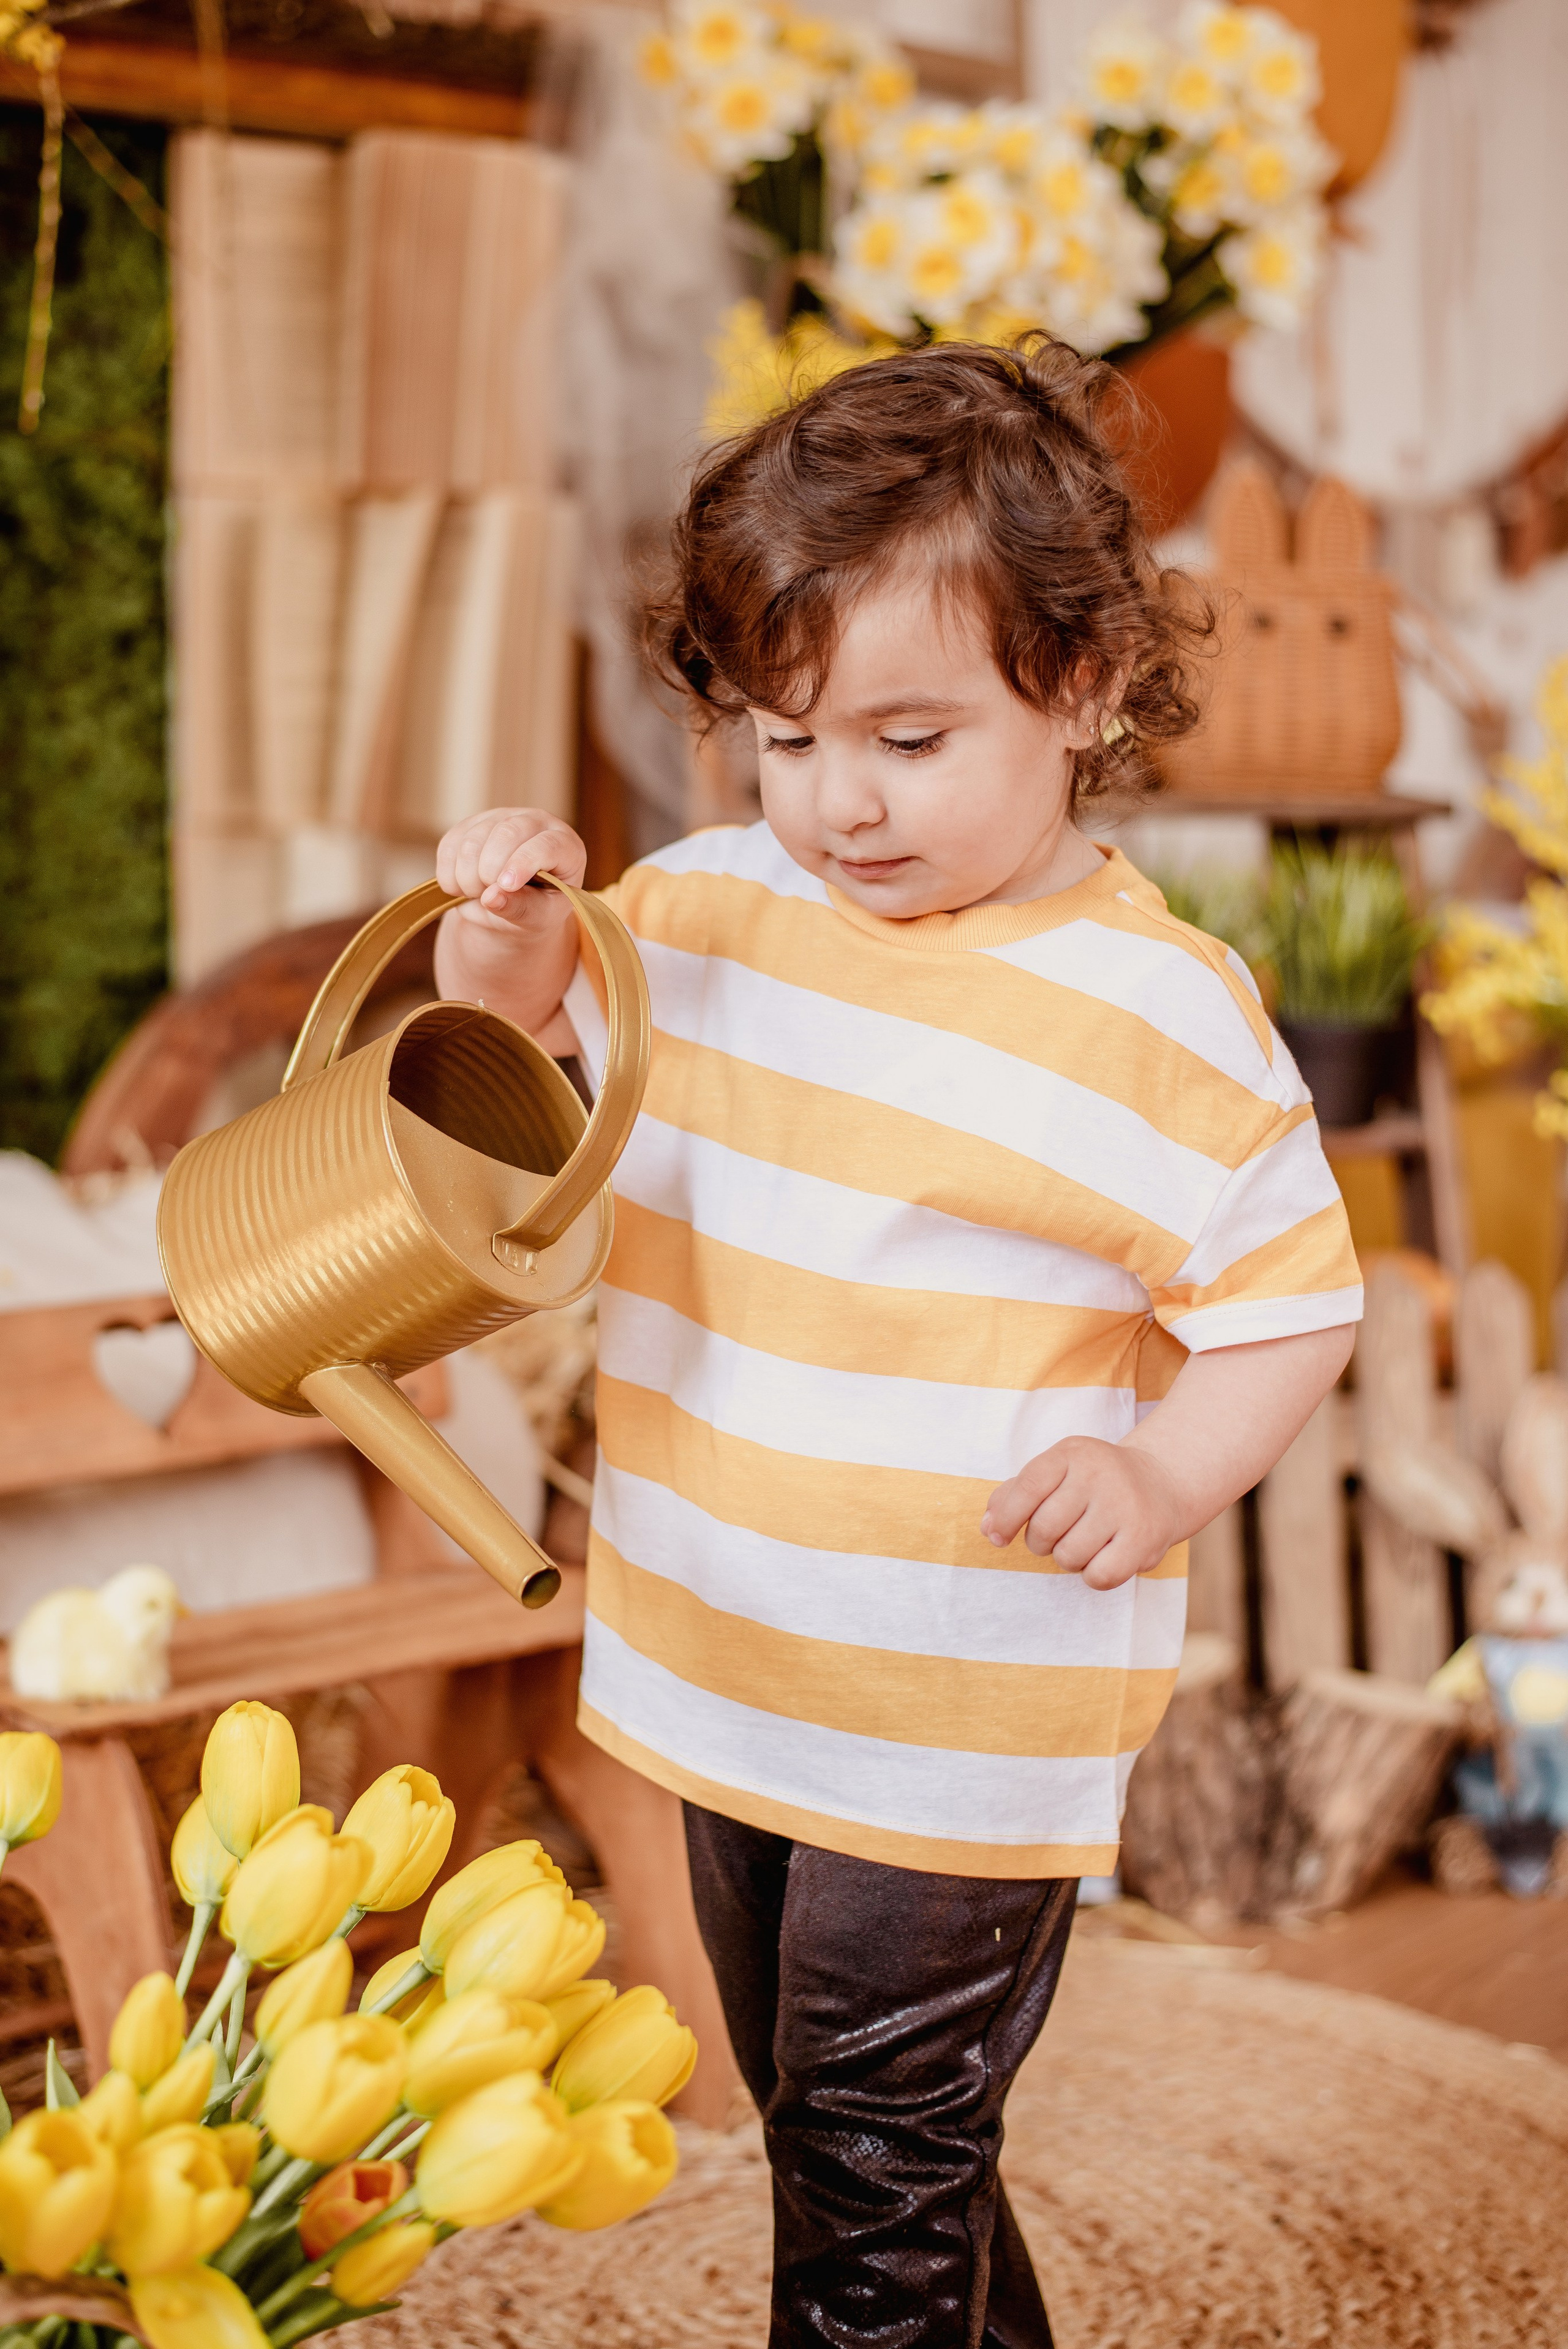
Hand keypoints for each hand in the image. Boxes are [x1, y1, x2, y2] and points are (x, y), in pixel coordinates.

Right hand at [435, 808, 586, 934]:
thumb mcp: (539, 918)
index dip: (523, 863)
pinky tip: (464, 888)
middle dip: (491, 871)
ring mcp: (501, 818)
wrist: (512, 905)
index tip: (505, 885)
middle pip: (507, 832)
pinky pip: (450, 845)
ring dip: (468, 877)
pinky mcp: (470, 825)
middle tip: (489, 897)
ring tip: (479, 895)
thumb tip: (491, 897)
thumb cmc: (537, 909)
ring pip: (473, 839)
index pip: (546, 845)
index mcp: (564, 845)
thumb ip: (522, 910)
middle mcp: (534, 822)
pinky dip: (449, 875)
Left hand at [981, 1437, 1183, 1590]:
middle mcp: (1100, 1474)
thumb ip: (1014, 1495)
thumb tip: (988, 1528)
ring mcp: (1124, 1506)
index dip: (1005, 1518)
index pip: (1027, 1488)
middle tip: (1058, 1534)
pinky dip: (1093, 1576)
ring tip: (1086, 1540)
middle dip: (1041, 1542)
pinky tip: (1104, 1556)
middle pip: (1044, 1529)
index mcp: (1072, 1453)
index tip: (997, 1537)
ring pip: (1068, 1557)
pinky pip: (1098, 1576)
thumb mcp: (1055, 1472)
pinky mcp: (1144, 1539)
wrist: (1161, 1483)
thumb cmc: (1092, 1483)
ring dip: (1069, 1558)